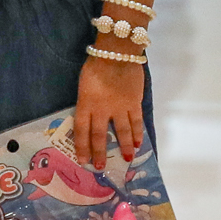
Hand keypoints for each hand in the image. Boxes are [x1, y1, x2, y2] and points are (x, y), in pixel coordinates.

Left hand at [72, 54, 146, 170]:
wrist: (116, 53)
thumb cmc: (96, 65)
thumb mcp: (84, 85)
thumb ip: (87, 102)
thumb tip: (90, 115)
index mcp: (86, 104)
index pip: (82, 131)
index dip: (82, 147)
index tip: (83, 160)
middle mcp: (102, 110)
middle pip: (100, 136)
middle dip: (100, 153)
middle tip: (100, 167)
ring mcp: (119, 108)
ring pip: (121, 132)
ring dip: (124, 147)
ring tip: (126, 159)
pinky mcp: (134, 103)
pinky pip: (136, 122)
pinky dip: (138, 133)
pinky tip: (139, 143)